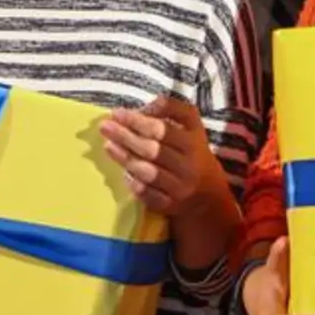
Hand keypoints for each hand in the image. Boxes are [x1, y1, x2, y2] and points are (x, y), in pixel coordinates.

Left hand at [100, 97, 225, 216]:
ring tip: (107, 145)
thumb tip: (140, 109)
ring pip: (150, 172)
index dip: (140, 118)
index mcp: (194, 141)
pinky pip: (148, 194)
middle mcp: (190, 164)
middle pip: (154, 149)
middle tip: (105, 126)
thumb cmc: (192, 152)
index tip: (118, 113)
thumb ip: (171, 111)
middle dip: (126, 136)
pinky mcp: (171, 205)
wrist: (209, 193)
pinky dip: (134, 183)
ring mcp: (181, 186)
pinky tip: (123, 173)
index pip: (166, 127)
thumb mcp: (191, 127)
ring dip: (126, 158)